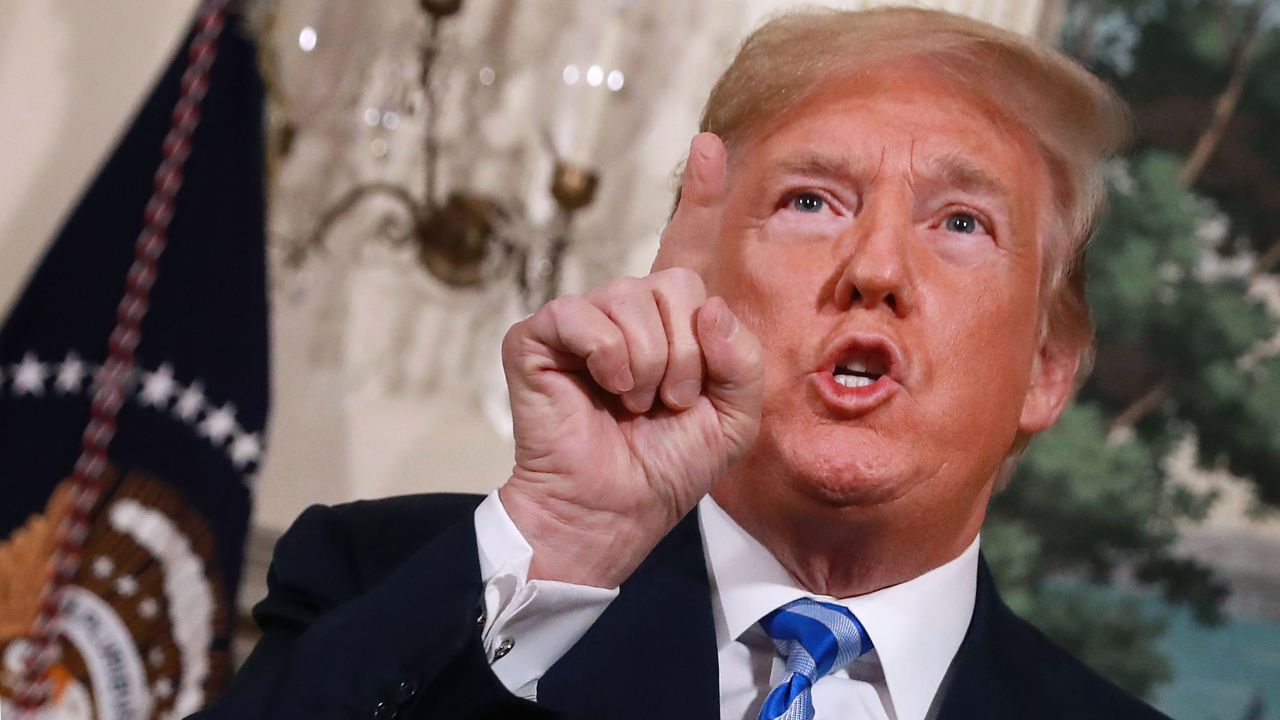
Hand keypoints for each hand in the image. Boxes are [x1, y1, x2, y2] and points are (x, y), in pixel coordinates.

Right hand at [498, 134, 763, 587]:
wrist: (613, 510)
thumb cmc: (667, 467)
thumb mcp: (734, 418)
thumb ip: (743, 359)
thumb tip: (710, 308)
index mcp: (673, 324)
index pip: (687, 247)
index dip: (700, 197)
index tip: (709, 145)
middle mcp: (627, 311)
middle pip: (676, 283)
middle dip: (688, 352)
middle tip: (670, 400)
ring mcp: (582, 321)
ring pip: (634, 299)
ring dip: (652, 364)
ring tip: (636, 403)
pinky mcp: (540, 336)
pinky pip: (584, 316)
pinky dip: (608, 358)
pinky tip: (606, 389)